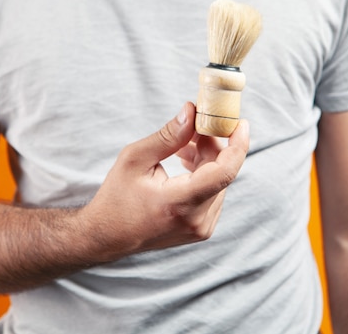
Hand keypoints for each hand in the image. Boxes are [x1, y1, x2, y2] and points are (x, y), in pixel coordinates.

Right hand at [80, 101, 249, 261]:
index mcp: (179, 203)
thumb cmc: (116, 197)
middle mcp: (196, 220)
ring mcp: (201, 229)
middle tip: (194, 125)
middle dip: (212, 145)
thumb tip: (192, 111)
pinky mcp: (201, 230)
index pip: (224, 172)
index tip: (240, 123)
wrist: (107, 236)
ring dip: (206, 159)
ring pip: (218, 182)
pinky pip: (213, 194)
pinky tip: (184, 163)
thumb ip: (168, 135)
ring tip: (180, 147)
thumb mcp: (135, 159)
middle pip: (221, 172)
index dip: (237, 145)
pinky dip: (203, 174)